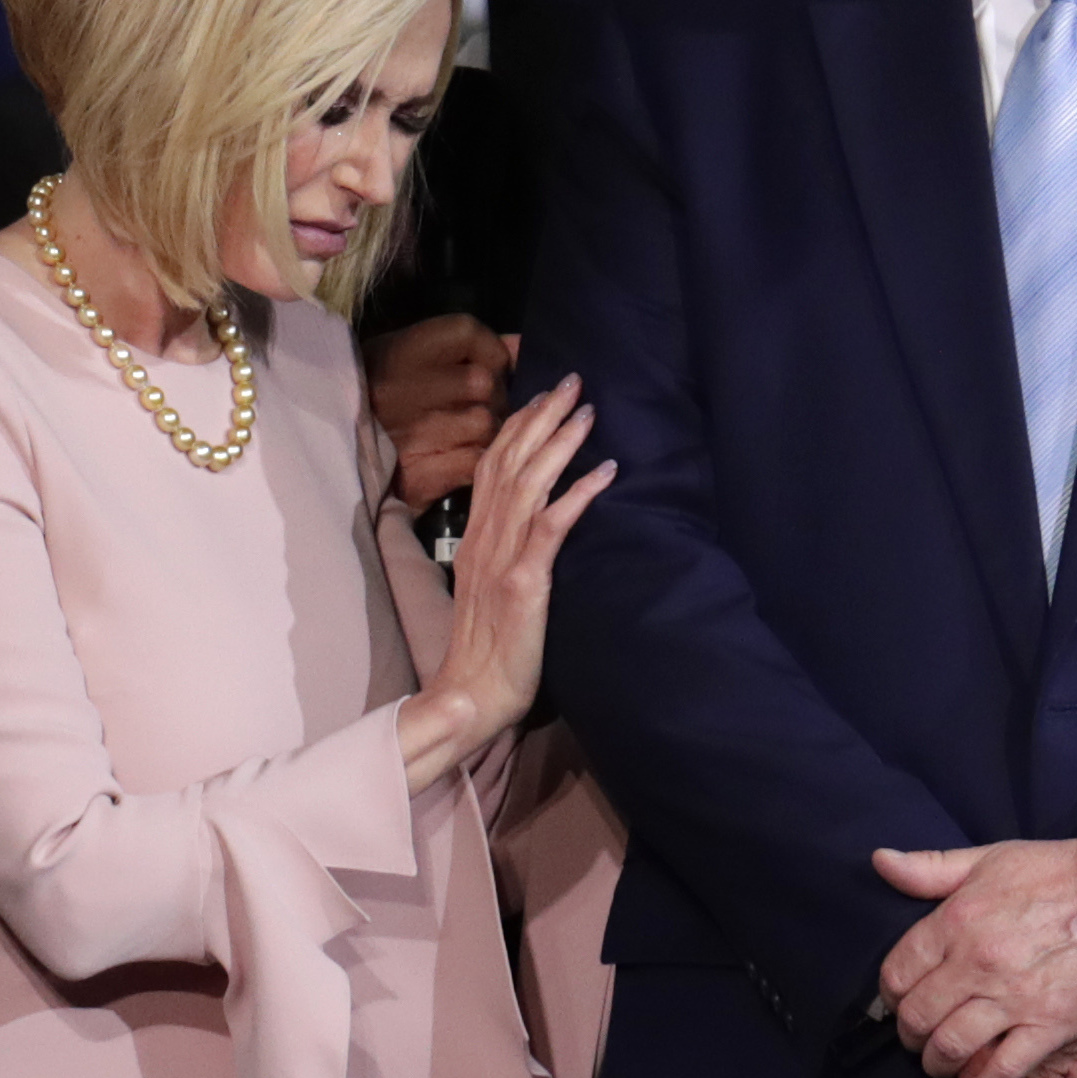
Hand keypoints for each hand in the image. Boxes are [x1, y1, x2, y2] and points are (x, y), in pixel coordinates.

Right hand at [365, 315, 512, 510]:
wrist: (334, 455)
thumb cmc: (376, 398)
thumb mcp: (405, 357)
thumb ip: (463, 348)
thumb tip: (521, 346)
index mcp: (397, 353)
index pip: (467, 333)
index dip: (490, 349)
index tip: (491, 365)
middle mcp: (403, 389)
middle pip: (484, 382)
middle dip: (493, 396)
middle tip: (478, 406)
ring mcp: (412, 434)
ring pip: (486, 424)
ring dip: (487, 432)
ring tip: (468, 434)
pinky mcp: (419, 475)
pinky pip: (476, 461)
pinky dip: (476, 461)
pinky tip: (460, 459)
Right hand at [399, 375, 616, 789]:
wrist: (471, 696)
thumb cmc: (487, 650)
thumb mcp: (488, 590)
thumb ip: (501, 552)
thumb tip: (523, 526)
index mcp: (475, 539)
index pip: (492, 467)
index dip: (516, 428)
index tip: (540, 397)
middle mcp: (484, 540)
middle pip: (510, 461)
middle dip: (541, 417)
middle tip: (572, 381)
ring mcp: (502, 559)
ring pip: (529, 483)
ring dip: (561, 443)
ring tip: (589, 411)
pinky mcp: (524, 583)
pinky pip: (552, 528)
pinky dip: (579, 495)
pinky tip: (605, 472)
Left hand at [871, 839, 1076, 1077]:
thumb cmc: (1062, 871)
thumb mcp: (991, 856)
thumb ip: (931, 867)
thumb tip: (880, 861)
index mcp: (957, 920)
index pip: (898, 971)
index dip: (892, 994)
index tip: (900, 1002)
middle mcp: (976, 962)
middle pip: (918, 1016)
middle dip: (911, 1036)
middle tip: (918, 1041)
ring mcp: (1012, 998)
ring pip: (951, 1047)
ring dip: (938, 1066)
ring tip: (942, 1067)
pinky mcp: (1050, 1026)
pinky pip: (1002, 1072)